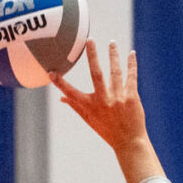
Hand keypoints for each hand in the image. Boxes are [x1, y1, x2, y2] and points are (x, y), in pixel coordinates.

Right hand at [50, 41, 149, 155]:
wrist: (129, 142)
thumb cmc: (107, 130)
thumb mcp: (89, 119)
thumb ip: (76, 106)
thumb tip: (62, 97)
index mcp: (90, 106)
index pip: (71, 93)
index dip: (60, 83)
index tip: (51, 73)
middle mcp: (103, 101)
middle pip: (96, 74)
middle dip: (92, 56)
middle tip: (90, 40)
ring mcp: (118, 98)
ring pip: (115, 72)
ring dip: (113, 55)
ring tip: (112, 43)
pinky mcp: (132, 97)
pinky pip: (131, 77)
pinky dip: (131, 64)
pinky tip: (131, 54)